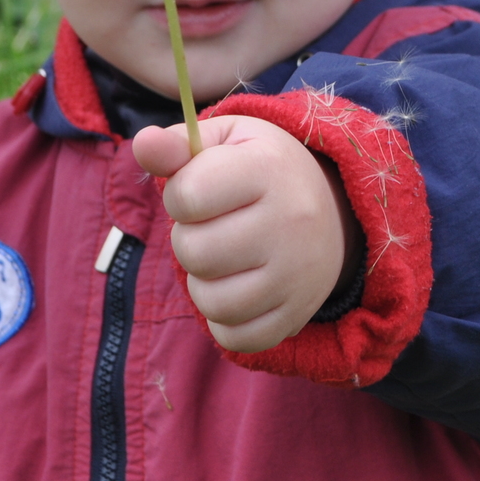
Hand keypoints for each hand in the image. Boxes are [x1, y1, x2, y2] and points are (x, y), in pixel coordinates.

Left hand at [134, 114, 361, 352]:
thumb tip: (144, 143)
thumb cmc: (262, 170)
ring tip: (222, 262)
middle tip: (211, 229)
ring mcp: (298, 274)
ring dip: (202, 284)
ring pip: (212, 302)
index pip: (188, 196)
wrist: (336, 209)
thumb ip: (177, 145)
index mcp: (268, 168)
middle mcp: (290, 221)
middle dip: (188, 241)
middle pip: (195, 252)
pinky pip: (236, 338)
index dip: (179, 197)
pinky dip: (224, 322)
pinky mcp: (297, 314)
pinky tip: (236, 291)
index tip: (199, 193)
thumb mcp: (227, 142)